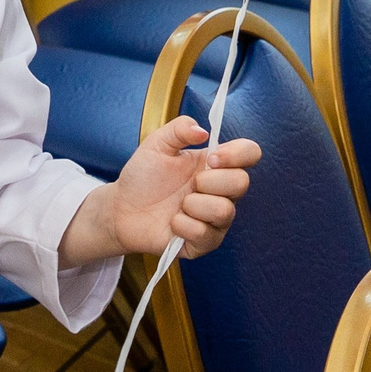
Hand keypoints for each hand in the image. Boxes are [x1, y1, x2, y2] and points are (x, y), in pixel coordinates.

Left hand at [62, 117, 261, 263]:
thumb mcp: (156, 144)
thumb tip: (203, 131)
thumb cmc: (142, 177)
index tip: (211, 159)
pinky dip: (183, 225)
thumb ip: (179, 129)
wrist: (121, 209)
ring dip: (194, 205)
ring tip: (178, 205)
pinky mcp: (204, 242)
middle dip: (210, 181)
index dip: (238, 155)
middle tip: (188, 184)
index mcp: (215, 165)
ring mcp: (215, 219)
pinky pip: (205, 234)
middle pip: (242, 183)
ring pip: (225, 211)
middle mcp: (221, 191)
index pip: (250, 153)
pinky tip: (172, 222)